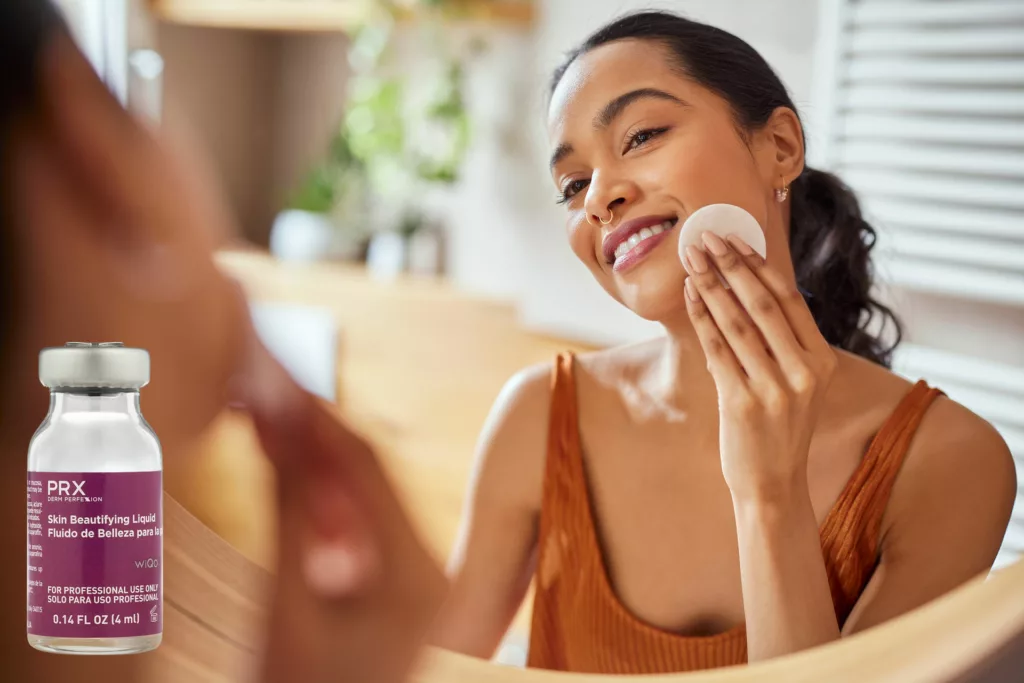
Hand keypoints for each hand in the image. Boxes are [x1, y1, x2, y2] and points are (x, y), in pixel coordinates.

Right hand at [235, 334, 446, 682]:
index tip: (272, 381)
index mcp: (416, 578)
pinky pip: (369, 534)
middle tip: (267, 395)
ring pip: (372, 504)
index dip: (315, 418)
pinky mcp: (403, 603)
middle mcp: (433, 580)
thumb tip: (278, 423)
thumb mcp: (286, 607)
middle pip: (374, 481)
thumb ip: (291, 510)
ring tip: (273, 426)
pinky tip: (299, 480)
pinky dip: (331, 503)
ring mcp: (422, 593)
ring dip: (324, 465)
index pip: (365, 468)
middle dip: (318, 436)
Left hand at [682, 231, 837, 502]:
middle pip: (762, 304)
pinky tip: (690, 296)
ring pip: (736, 323)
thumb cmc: (780, 429)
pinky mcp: (742, 403)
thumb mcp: (798, 384)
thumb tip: (753, 286)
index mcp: (823, 361)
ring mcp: (775, 389)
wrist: (773, 485)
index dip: (759, 265)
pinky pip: (717, 350)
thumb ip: (786, 343)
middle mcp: (804, 372)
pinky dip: (701, 318)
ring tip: (691, 260)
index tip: (735, 239)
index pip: (790, 299)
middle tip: (705, 238)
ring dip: (710, 285)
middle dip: (730, 265)